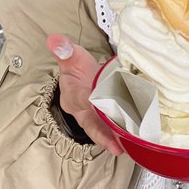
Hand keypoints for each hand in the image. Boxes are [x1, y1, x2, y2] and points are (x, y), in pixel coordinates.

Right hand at [46, 34, 123, 154]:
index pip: (80, 98)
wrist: (83, 76)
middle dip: (102, 134)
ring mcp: (95, 117)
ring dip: (114, 139)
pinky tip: (134, 141)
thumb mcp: (71, 56)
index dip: (89, 101)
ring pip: (103, 131)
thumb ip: (65, 49)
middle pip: (91, 123)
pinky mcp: (107, 120)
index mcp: (72, 94)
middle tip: (114, 144)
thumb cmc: (77, 68)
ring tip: (125, 148)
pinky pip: (114, 130)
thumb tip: (54, 40)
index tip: (99, 104)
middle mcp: (82, 110)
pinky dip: (123, 136)